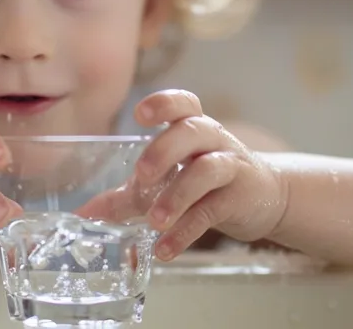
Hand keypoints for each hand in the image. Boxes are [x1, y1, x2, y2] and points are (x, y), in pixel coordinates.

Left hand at [135, 90, 286, 260]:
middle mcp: (213, 139)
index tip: (141, 114)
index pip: (183, 102)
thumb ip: (128, 195)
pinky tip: (166, 249)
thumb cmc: (209, 181)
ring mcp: (231, 166)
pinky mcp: (240, 197)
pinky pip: (213, 210)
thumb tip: (85, 212)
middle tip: (141, 175)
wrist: (267, 198)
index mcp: (192, 126)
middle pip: (191, 131)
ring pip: (207, 170)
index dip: (164, 103)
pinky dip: (187, 230)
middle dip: (164, 150)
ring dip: (178, 195)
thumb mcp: (168, 181)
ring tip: (154, 221)